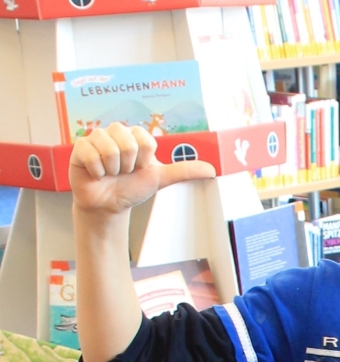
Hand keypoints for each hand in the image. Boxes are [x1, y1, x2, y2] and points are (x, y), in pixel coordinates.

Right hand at [69, 122, 215, 214]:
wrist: (109, 204)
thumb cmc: (133, 188)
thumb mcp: (161, 179)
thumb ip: (185, 171)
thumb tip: (213, 170)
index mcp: (136, 136)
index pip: (146, 141)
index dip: (144, 160)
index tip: (139, 168)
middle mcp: (117, 132)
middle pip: (129, 144)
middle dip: (129, 165)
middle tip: (124, 172)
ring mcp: (97, 138)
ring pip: (111, 149)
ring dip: (113, 169)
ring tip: (110, 173)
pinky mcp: (80, 146)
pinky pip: (92, 155)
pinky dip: (97, 171)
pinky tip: (97, 173)